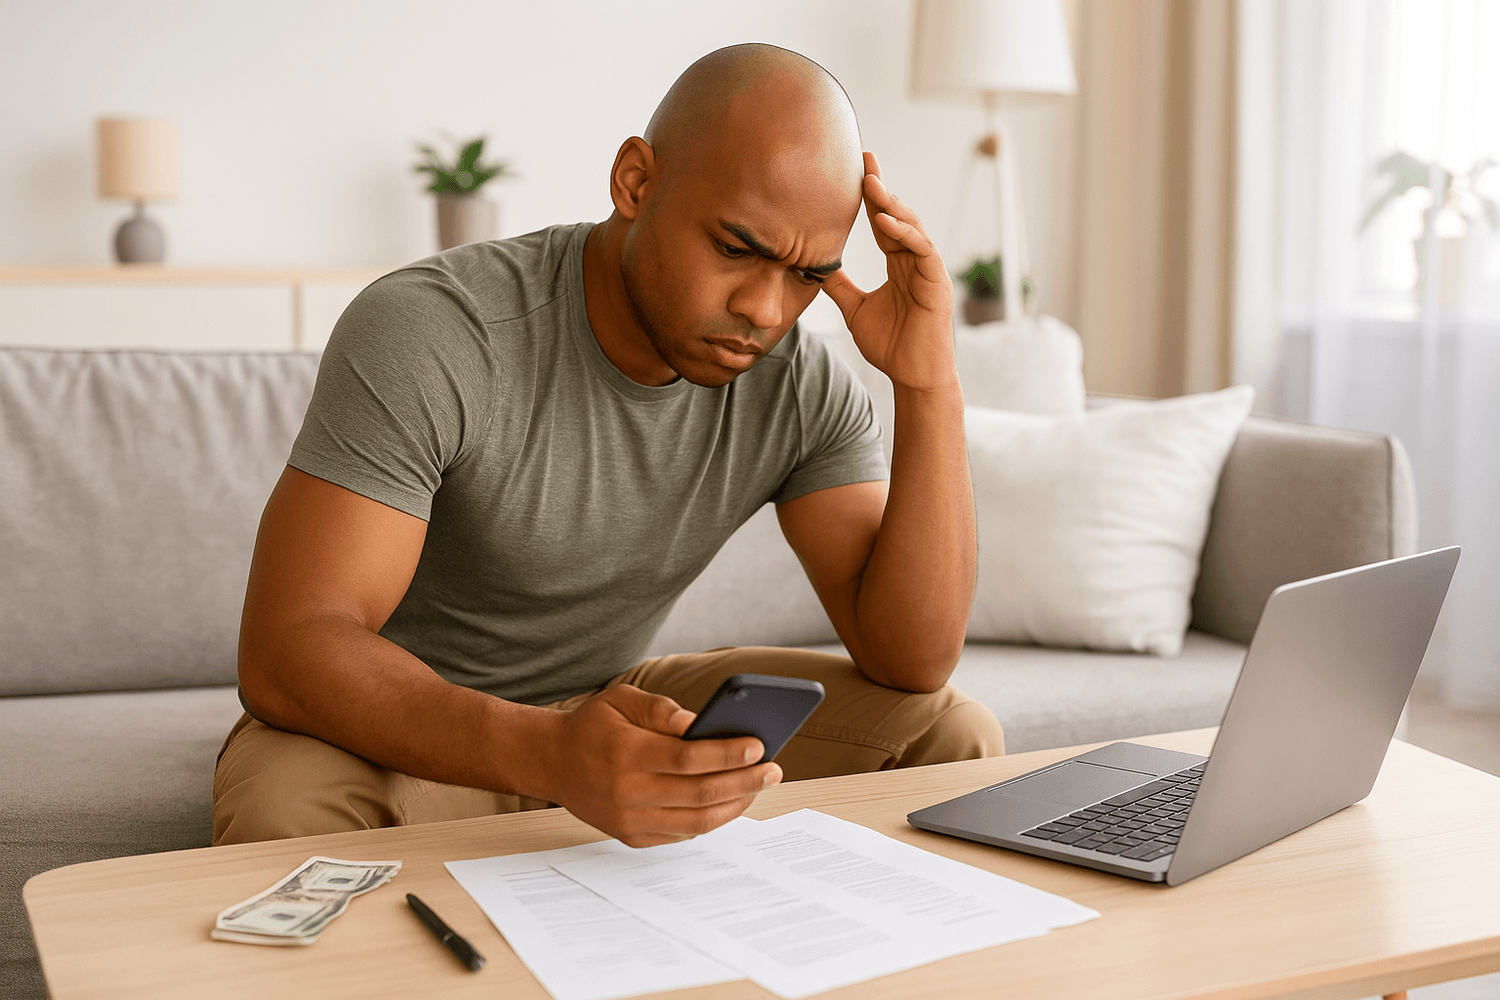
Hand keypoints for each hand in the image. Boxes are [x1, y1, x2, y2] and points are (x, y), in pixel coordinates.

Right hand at [543, 684, 780, 847]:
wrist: (552, 762)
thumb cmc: (593, 726)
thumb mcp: (622, 700)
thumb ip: (661, 710)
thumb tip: (700, 724)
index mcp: (625, 753)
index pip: (688, 758)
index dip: (727, 754)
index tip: (759, 746)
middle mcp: (627, 792)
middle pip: (699, 794)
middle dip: (744, 782)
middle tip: (773, 770)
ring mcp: (629, 820)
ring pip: (696, 822)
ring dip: (735, 806)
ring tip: (758, 787)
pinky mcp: (632, 837)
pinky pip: (682, 835)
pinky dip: (712, 820)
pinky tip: (731, 801)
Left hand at [821, 151, 956, 392]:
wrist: (912, 377)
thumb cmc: (890, 346)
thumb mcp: (855, 310)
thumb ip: (839, 286)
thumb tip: (814, 267)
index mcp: (898, 264)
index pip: (883, 222)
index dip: (870, 197)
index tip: (855, 170)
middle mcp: (914, 261)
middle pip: (897, 215)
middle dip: (881, 187)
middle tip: (864, 160)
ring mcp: (928, 270)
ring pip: (911, 226)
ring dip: (891, 203)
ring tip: (870, 183)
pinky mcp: (937, 282)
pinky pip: (922, 248)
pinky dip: (904, 232)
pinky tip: (883, 220)